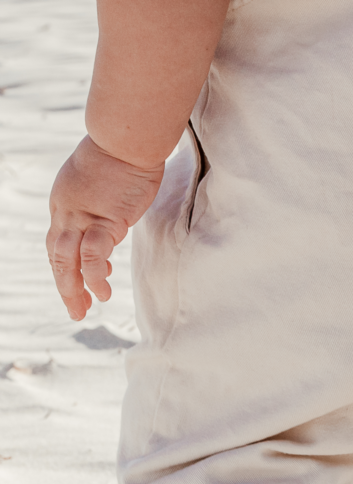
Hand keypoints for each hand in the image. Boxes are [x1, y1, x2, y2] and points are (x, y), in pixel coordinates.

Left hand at [46, 136, 163, 320]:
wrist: (127, 137)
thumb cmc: (123, 154)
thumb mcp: (104, 184)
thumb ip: (101, 207)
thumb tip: (109, 225)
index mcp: (65, 203)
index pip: (58, 244)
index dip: (65, 269)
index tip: (79, 287)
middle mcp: (66, 211)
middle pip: (57, 256)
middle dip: (64, 287)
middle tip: (75, 310)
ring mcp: (82, 216)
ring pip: (66, 260)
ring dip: (72, 288)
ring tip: (83, 308)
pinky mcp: (104, 220)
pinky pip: (92, 255)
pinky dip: (94, 276)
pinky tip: (102, 291)